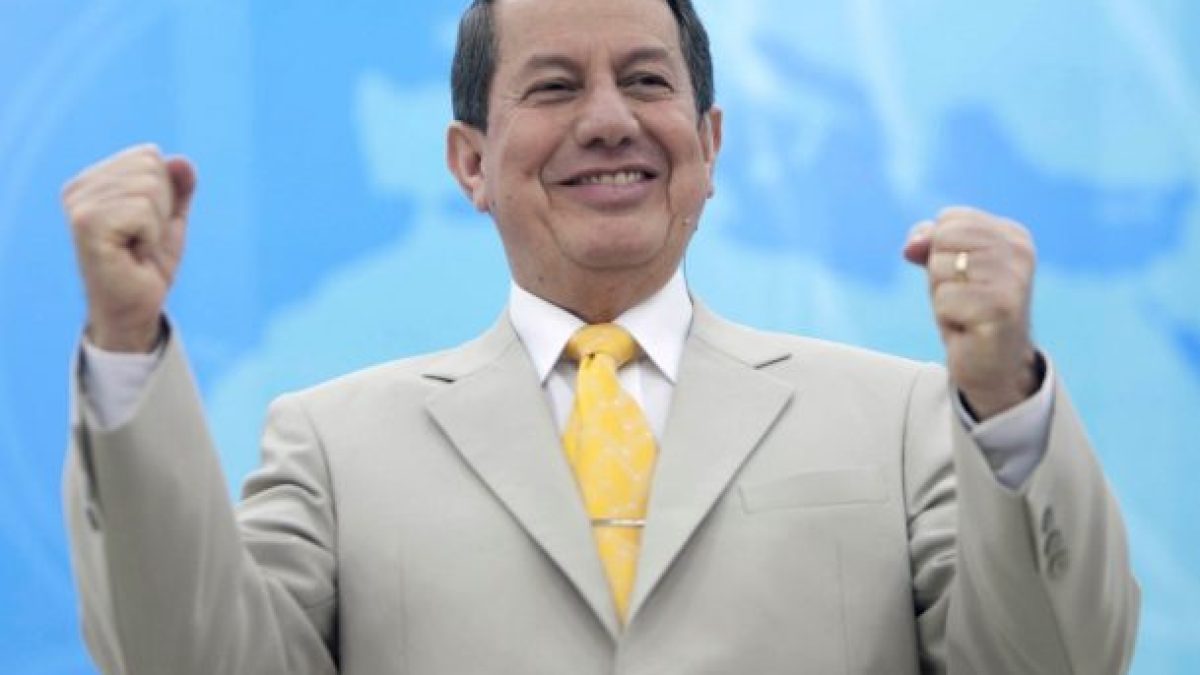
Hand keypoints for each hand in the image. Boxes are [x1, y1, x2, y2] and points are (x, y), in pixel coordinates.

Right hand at [62, 144, 196, 351]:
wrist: (135, 308)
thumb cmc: (148, 265)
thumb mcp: (170, 219)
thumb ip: (177, 187)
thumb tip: (182, 160)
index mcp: (93, 180)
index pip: (150, 155)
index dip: (164, 194)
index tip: (145, 225)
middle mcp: (79, 188)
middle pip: (151, 168)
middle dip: (161, 209)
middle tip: (141, 240)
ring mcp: (79, 204)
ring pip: (149, 188)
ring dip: (155, 225)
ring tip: (136, 247)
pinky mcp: (86, 223)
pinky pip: (143, 210)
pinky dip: (150, 236)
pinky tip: (132, 254)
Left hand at [903, 206, 1039, 419]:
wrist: (994, 365)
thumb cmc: (968, 310)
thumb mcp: (946, 268)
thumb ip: (929, 242)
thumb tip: (912, 245)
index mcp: (1012, 234)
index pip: (948, 219)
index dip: (940, 251)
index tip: (964, 278)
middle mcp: (1018, 251)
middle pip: (942, 238)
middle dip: (939, 272)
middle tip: (962, 297)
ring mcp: (1013, 279)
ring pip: (939, 268)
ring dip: (942, 296)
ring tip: (965, 312)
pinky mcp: (1001, 308)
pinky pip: (944, 299)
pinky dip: (946, 317)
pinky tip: (968, 328)